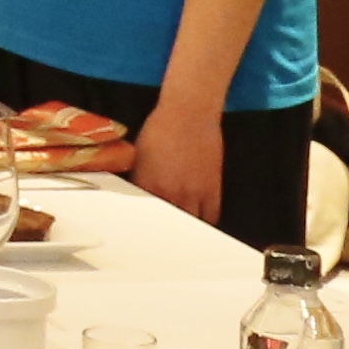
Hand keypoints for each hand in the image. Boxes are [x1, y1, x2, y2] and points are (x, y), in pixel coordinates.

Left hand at [132, 92, 223, 223]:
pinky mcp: (212, 189)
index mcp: (147, 183)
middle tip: (162, 236)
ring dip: (185, 229)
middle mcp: (170, 192)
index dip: (142, 224)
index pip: (142, 216)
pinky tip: (199, 223)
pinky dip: (205, 222)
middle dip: (164, 231)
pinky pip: (211, 216)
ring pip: (190, 224)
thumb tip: (137, 194)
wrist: (189, 112)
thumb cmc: (161, 127)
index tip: (141, 230)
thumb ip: (139, 179)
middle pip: (167, 226)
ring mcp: (193, 193)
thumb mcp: (138, 154)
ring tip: (180, 233)